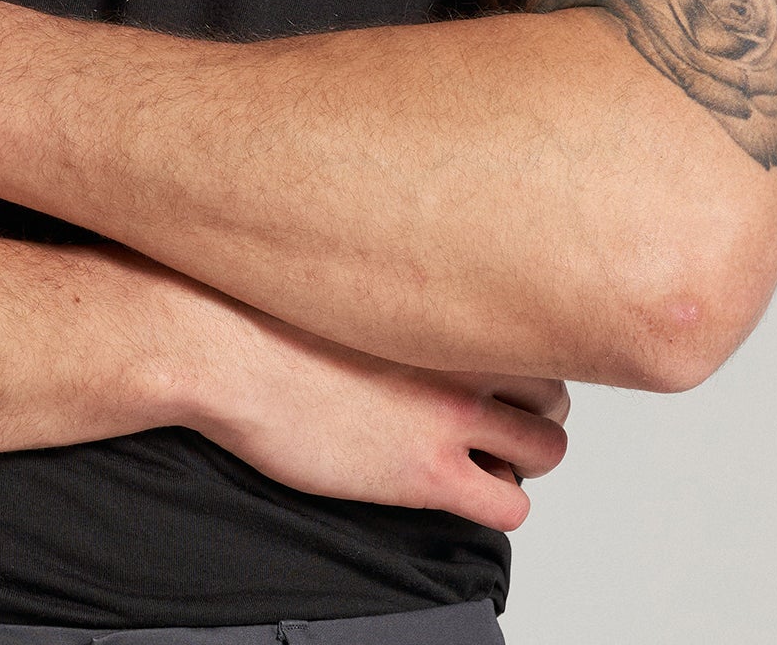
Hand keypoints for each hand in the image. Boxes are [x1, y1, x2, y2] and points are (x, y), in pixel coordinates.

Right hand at [178, 278, 568, 530]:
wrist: (221, 349)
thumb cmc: (260, 308)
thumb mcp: (341, 270)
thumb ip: (390, 275)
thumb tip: (395, 270)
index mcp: (445, 300)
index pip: (536, 325)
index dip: (523, 352)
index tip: (502, 364)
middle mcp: (463, 353)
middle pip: (555, 388)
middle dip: (533, 407)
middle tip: (497, 415)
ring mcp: (450, 417)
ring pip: (547, 449)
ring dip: (523, 457)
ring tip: (484, 455)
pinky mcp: (428, 475)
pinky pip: (509, 506)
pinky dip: (497, 502)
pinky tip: (462, 490)